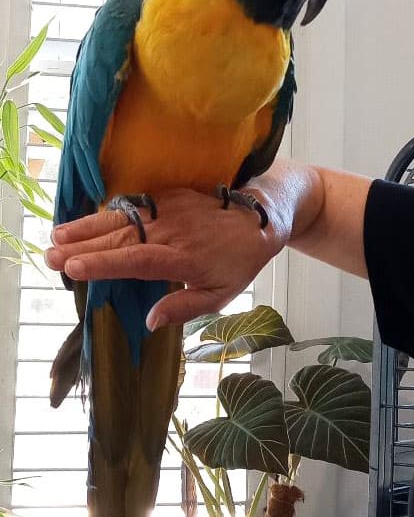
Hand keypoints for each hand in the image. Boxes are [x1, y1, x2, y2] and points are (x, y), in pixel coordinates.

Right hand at [45, 188, 285, 329]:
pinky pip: (132, 205)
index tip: (75, 269)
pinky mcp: (168, 195)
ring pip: (121, 219)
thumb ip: (185, 308)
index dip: (105, 264)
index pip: (138, 261)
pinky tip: (84, 222)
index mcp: (184, 259)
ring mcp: (169, 210)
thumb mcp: (222, 294)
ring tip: (56, 237)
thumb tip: (150, 321)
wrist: (261, 217)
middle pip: (120, 239)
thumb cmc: (239, 261)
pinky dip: (106, 213)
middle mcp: (172, 232)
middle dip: (82, 248)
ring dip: (86, 228)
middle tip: (49, 257)